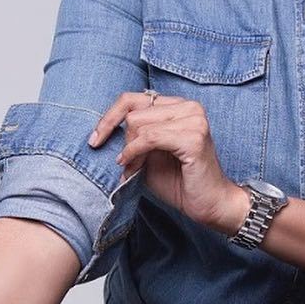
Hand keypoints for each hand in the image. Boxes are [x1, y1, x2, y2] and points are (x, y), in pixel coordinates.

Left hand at [88, 91, 248, 230]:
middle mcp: (188, 106)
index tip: (94, 140)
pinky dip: (135, 153)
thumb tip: (105, 130)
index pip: (132, 99)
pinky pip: (149, 138)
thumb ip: (132, 138)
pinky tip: (134, 168)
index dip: (108, 118)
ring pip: (139, 125)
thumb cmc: (180, 182)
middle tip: (128, 165)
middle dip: (125, 142)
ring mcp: (194, 119)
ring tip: (135, 169)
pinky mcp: (194, 137)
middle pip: (133, 113)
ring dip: (131, 151)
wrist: (210, 204)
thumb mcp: (148, 155)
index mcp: (178, 106)